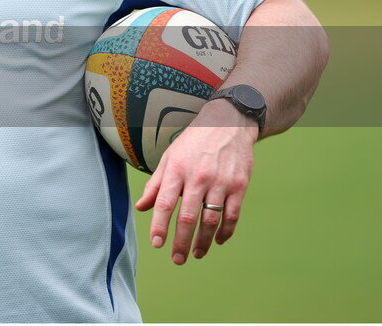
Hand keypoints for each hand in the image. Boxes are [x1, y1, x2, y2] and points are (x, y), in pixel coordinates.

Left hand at [134, 102, 257, 264]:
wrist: (228, 123)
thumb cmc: (193, 142)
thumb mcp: (169, 157)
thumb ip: (155, 184)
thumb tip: (141, 207)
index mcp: (177, 169)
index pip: (164, 203)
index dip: (159, 225)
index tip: (156, 243)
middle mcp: (198, 176)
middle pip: (188, 217)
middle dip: (180, 242)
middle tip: (177, 259)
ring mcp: (221, 182)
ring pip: (211, 220)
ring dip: (203, 242)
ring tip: (196, 254)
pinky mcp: (239, 185)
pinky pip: (232, 215)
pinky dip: (226, 232)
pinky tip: (219, 241)